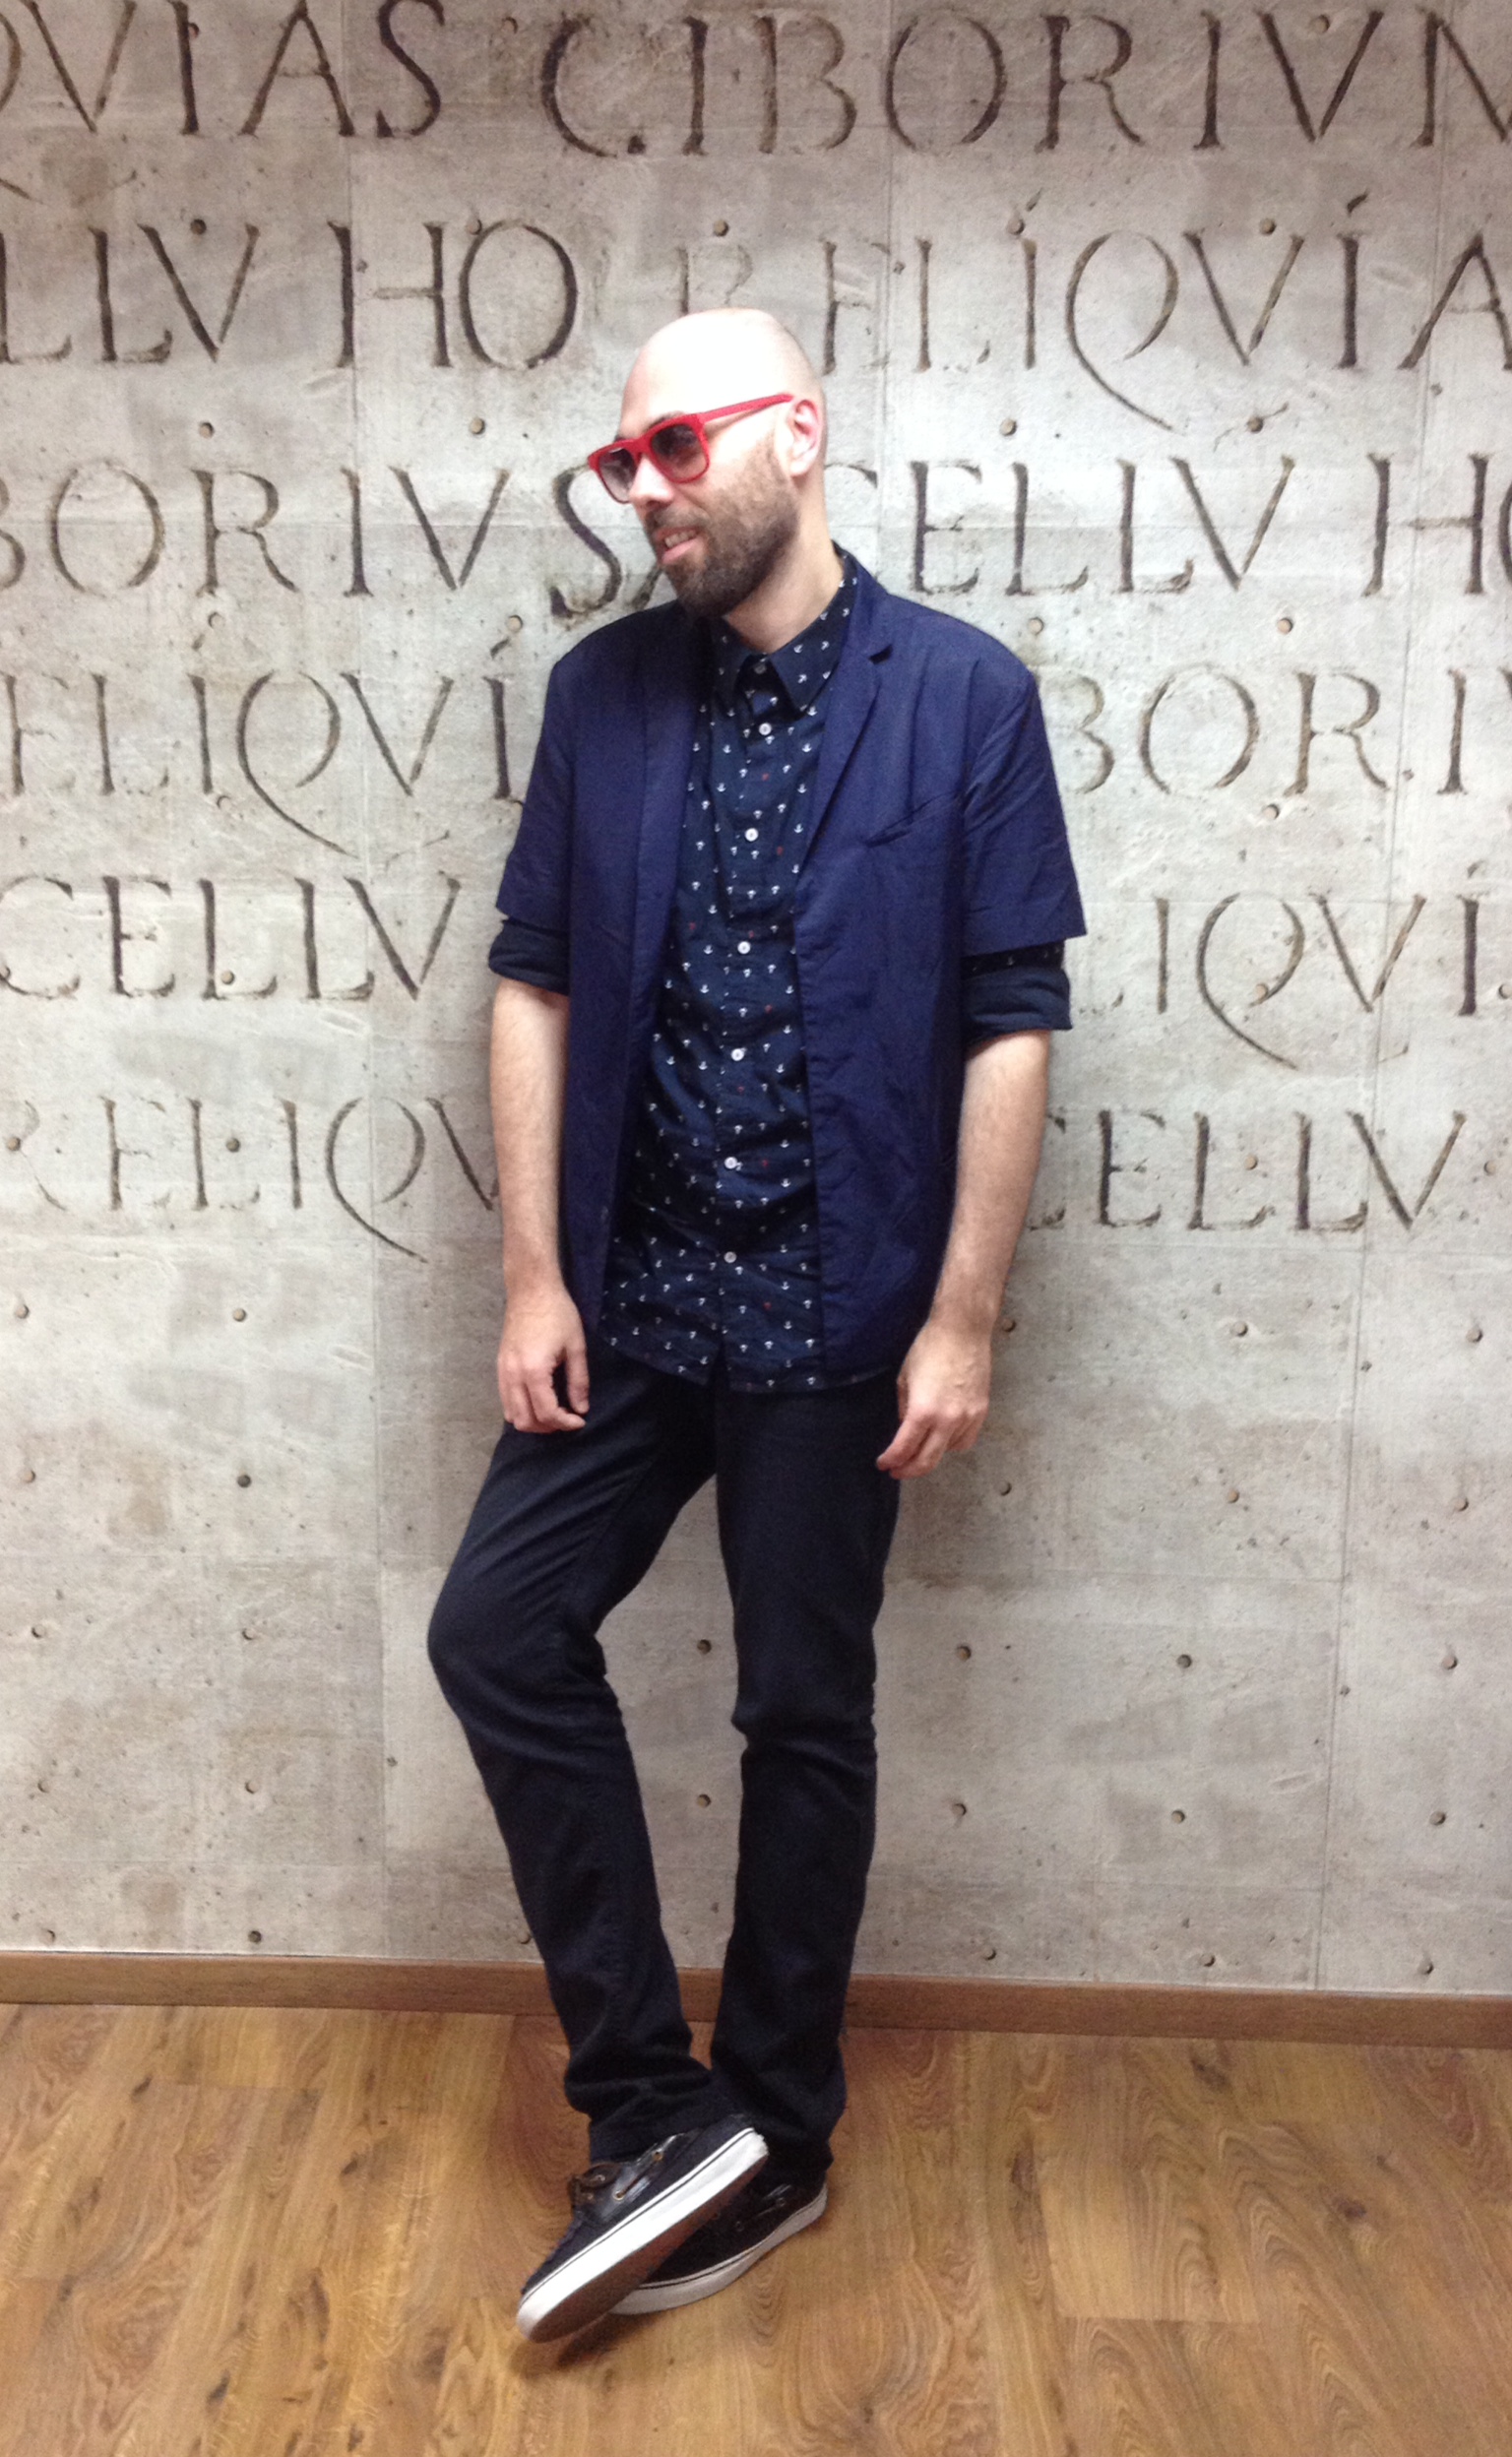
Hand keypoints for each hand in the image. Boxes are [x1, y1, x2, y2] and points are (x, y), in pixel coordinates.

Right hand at [498, 1280, 589, 1432]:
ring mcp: (502, 1372)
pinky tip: (538, 1402)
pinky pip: (505, 1400)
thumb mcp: (576, 1347)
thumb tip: (581, 1409)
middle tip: (567, 1419)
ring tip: (554, 1413)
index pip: (546, 1413)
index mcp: (533, 1371)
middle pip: (525, 1421)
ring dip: (533, 1421)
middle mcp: (513, 1376)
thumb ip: (578, 1381)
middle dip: (548, 1427)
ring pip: (511, 1415)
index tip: (580, 1421)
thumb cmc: (557, 1314)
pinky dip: (520, 1409)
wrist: (531, 1290)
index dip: (565, 1423)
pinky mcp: (500, 1367)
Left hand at [877, 1317, 992, 1479]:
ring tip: (919, 1450)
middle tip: (897, 1471)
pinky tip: (942, 1440)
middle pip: (926, 1461)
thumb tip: (905, 1428)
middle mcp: (947, 1420)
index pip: (904, 1448)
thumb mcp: (905, 1378)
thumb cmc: (929, 1348)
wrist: (963, 1331)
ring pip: (947, 1453)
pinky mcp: (981, 1412)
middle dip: (908, 1470)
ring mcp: (967, 1418)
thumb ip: (904, 1409)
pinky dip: (952, 1445)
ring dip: (930, 1456)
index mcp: (923, 1411)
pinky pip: (965, 1441)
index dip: (891, 1461)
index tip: (884, 1464)